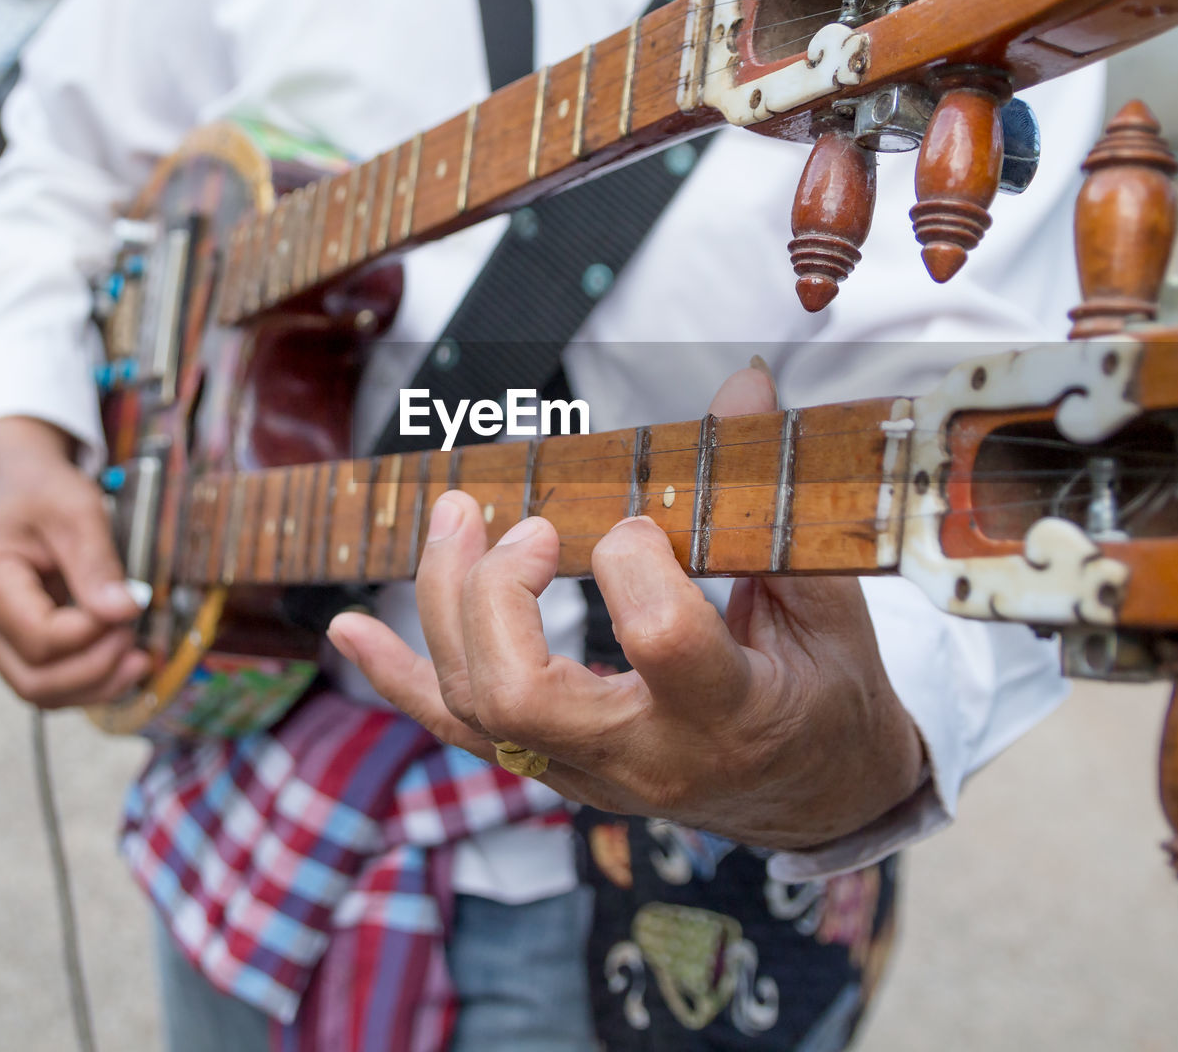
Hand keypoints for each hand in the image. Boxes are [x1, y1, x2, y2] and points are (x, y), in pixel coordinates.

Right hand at [0, 416, 148, 707]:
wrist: (21, 483)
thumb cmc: (44, 490)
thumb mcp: (78, 510)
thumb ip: (98, 563)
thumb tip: (126, 612)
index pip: (38, 637)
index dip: (90, 634)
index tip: (131, 608)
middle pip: (33, 679)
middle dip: (95, 670)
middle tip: (138, 641)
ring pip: (39, 691)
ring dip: (96, 685)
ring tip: (140, 660)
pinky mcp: (17, 641)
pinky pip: (50, 679)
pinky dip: (89, 680)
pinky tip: (124, 663)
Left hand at [329, 366, 924, 849]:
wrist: (812, 794)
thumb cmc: (826, 694)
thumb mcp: (828, 603)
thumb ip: (773, 501)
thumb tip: (741, 382)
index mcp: (728, 712)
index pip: (659, 641)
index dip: (638, 557)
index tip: (644, 518)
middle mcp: (644, 757)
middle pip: (522, 690)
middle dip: (496, 589)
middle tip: (523, 523)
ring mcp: (588, 772)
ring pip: (475, 703)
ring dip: (441, 602)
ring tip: (449, 517)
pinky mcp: (555, 768)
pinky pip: (460, 729)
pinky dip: (398, 677)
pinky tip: (349, 632)